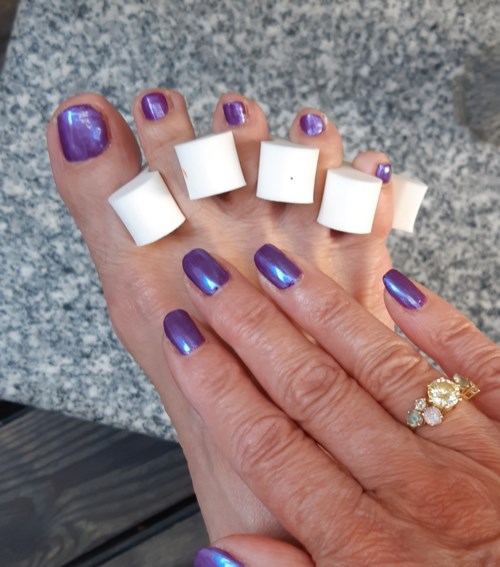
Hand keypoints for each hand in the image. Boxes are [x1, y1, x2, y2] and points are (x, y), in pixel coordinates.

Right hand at [162, 245, 499, 565]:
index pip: (268, 445)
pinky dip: (438, 321)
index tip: (182, 339)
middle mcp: (414, 486)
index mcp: (369, 546)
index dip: (216, 387)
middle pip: (311, 390)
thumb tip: (218, 554)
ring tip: (275, 263)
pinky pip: (478, 363)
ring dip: (320, 309)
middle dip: (249, 328)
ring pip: (377, 364)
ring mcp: (472, 450)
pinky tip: (398, 284)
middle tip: (209, 276)